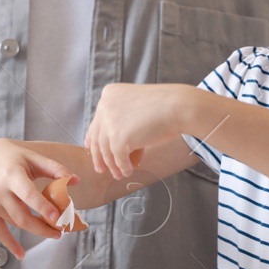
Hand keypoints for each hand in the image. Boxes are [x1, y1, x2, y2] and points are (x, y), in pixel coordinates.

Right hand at [0, 139, 76, 258]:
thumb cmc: (14, 156)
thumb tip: (76, 180)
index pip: (28, 194)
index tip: (57, 217)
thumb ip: (55, 169)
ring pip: (15, 222)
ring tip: (52, 232)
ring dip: (35, 230)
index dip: (42, 207)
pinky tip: (21, 254)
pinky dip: (9, 244)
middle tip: (61, 231)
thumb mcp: (35, 157)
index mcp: (12, 175)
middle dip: (43, 227)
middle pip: (21, 216)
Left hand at [86, 83, 200, 179]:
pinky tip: (128, 172)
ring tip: (118, 174)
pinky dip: (122, 167)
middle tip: (101, 168)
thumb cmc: (165, 106)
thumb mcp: (136, 104)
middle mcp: (105, 106)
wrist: (178, 107)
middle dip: (98, 155)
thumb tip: (112, 139)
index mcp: (109, 94)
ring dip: (112, 165)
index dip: (92, 136)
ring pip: (106, 150)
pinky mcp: (118, 138)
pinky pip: (118, 158)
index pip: (97, 120)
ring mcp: (110, 122)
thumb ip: (122, 116)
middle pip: (98, 136)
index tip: (89, 147)